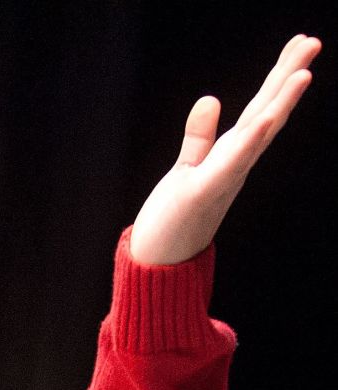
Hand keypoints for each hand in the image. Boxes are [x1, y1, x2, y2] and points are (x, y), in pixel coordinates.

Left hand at [130, 34, 318, 263]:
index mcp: (232, 155)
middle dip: (289, 77)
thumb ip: (199, 136)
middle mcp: (235, 164)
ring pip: (256, 135)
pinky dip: (249, 142)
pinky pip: (230, 164)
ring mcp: (222, 178)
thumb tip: (210, 98)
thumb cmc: (174, 219)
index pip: (261, 109)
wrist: (159, 264)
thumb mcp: (188, 169)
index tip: (301, 43)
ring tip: (304, 73)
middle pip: (267, 113)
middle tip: (313, 41)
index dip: (280, 76)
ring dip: (280, 105)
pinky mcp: (201, 193)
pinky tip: (266, 119)